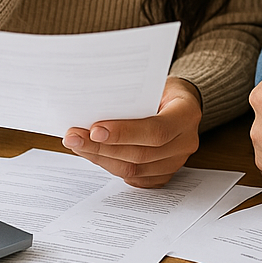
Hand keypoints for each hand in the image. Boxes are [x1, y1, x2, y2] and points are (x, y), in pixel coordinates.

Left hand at [61, 76, 201, 186]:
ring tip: (78, 145)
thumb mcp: (153, 84)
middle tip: (74, 138)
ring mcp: (177, 161)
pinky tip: (93, 154)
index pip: (156, 130)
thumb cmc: (162, 90)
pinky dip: (110, 166)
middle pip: (141, 154)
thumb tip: (91, 108)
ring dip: (101, 158)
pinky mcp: (165, 174)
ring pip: (134, 170)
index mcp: (187, 114)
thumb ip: (131, 98)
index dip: (124, 133)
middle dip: (102, 147)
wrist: (180, 103)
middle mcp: (186, 141)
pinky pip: (134, 178)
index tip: (94, 130)